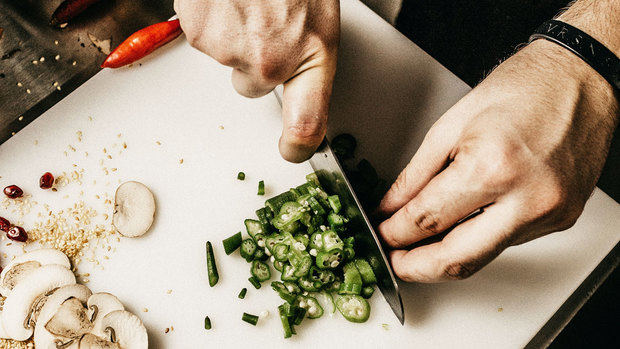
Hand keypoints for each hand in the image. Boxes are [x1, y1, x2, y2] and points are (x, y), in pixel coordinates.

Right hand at [174, 0, 339, 161]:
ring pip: (226, 58)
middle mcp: (271, 61)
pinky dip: (212, 19)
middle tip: (265, 23)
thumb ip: (304, 56)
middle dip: (254, 60)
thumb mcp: (317, 15)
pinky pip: (203, 36)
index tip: (293, 150)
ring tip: (248, 1)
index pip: (308, 123)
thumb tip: (292, 83)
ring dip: (234, 33)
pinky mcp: (200, 32)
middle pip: (251, 86)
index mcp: (312, 55)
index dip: (299, 145)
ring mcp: (232, 49)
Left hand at [377, 39, 618, 281]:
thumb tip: (391, 208)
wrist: (580, 78)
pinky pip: (507, 242)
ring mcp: (548, 213)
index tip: (382, 234)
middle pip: (457, 260)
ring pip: (482, 257)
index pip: (427, 220)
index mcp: (492, 166)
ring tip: (419, 245)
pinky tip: (461, 225)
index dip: (394, 234)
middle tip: (394, 260)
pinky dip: (477, 239)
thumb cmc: (522, 88)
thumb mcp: (451, 125)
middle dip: (416, 268)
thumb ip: (415, 175)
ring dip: (445, 257)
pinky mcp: (561, 219)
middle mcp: (526, 198)